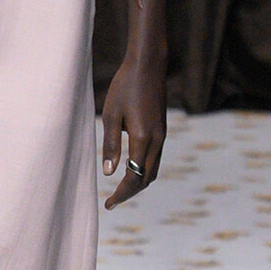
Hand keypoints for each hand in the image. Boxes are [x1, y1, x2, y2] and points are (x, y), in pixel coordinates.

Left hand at [101, 53, 166, 209]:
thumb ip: (110, 144)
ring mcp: (162, 135)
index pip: (134, 176)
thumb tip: (110, 173)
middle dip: (130, 193)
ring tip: (121, 190)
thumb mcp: (111, 115)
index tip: (108, 204)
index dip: (122, 194)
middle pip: (147, 178)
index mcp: (142, 138)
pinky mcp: (162, 130)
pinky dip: (144, 171)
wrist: (148, 65)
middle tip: (112, 202)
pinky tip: (130, 169)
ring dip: (138, 183)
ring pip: (153, 170)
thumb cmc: (124, 87)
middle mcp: (156, 140)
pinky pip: (155, 158)